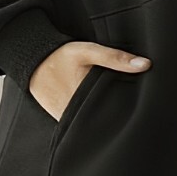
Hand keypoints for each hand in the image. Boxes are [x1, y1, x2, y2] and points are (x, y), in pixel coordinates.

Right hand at [30, 41, 151, 120]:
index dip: (129, 111)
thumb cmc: (60, 57)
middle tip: (133, 109)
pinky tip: (99, 109)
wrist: (32, 63)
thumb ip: (115, 57)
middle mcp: (77, 114)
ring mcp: (69, 119)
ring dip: (103, 117)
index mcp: (86, 100)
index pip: (115, 113)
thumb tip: (144, 65)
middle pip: (105, 119)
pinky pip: (81, 123)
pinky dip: (90, 117)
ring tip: (117, 111)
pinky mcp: (63, 120)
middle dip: (118, 115)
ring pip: (93, 123)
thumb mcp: (88, 51)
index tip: (141, 108)